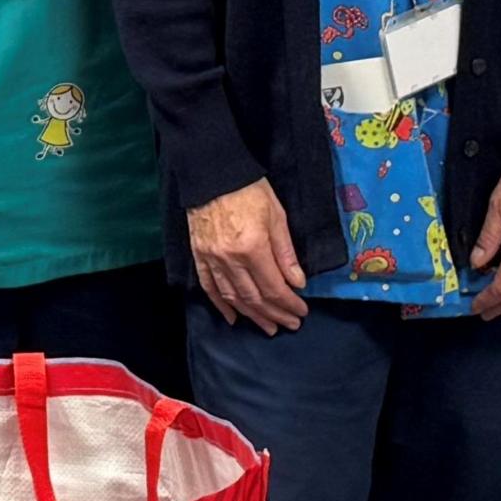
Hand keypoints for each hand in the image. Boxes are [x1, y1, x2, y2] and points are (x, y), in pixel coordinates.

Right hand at [189, 181, 307, 333]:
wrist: (212, 174)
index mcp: (253, 248)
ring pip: (233, 297)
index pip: (274, 287)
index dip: (289, 304)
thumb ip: (286, 252)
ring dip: (252, 316)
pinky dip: (221, 305)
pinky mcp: (199, 256)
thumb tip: (297, 283)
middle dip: (275, 314)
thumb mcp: (277, 216)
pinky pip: (209, 287)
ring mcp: (212, 259)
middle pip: (255, 297)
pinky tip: (233, 317)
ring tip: (267, 326)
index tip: (301, 312)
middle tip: (289, 325)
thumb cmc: (249, 190)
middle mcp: (231, 259)